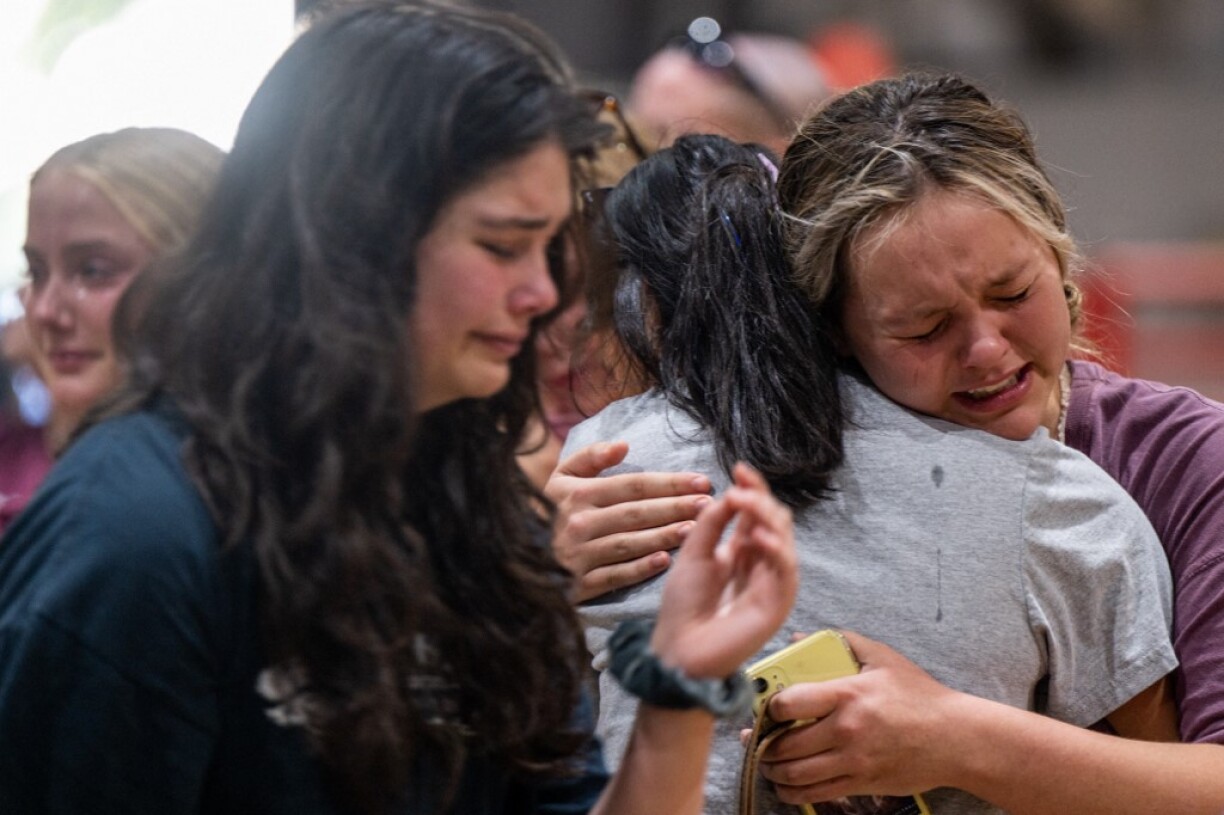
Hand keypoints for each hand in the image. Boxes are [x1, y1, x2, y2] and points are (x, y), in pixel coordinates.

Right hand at [547, 441, 712, 600]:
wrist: (514, 554)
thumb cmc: (547, 511)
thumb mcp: (560, 477)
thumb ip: (590, 458)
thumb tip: (624, 446)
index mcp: (578, 493)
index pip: (633, 485)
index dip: (669, 483)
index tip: (701, 481)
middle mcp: (580, 522)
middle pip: (637, 513)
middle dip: (676, 507)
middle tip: (709, 504)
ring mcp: (580, 554)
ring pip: (630, 543)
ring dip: (664, 536)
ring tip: (695, 530)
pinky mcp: (579, 583)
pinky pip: (614, 575)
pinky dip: (639, 569)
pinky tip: (664, 562)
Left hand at [649, 463, 795, 679]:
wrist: (679, 649)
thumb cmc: (683, 606)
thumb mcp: (693, 554)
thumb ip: (711, 524)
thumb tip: (730, 493)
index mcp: (741, 551)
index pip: (755, 513)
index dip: (751, 490)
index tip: (739, 468)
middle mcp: (760, 563)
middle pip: (774, 521)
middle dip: (759, 499)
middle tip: (739, 489)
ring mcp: (771, 582)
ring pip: (782, 539)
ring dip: (766, 516)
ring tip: (744, 503)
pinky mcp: (777, 603)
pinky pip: (786, 570)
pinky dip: (777, 549)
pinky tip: (759, 535)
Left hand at [757, 631, 960, 802]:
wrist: (955, 738)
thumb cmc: (919, 695)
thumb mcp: (882, 658)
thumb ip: (840, 643)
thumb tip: (798, 639)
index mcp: (848, 695)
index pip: (789, 703)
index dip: (768, 707)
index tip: (764, 707)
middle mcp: (846, 731)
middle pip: (785, 743)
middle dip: (763, 744)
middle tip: (755, 740)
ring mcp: (853, 762)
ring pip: (796, 774)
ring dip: (773, 771)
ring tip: (766, 763)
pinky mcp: (862, 784)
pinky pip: (816, 794)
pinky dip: (793, 793)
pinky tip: (785, 785)